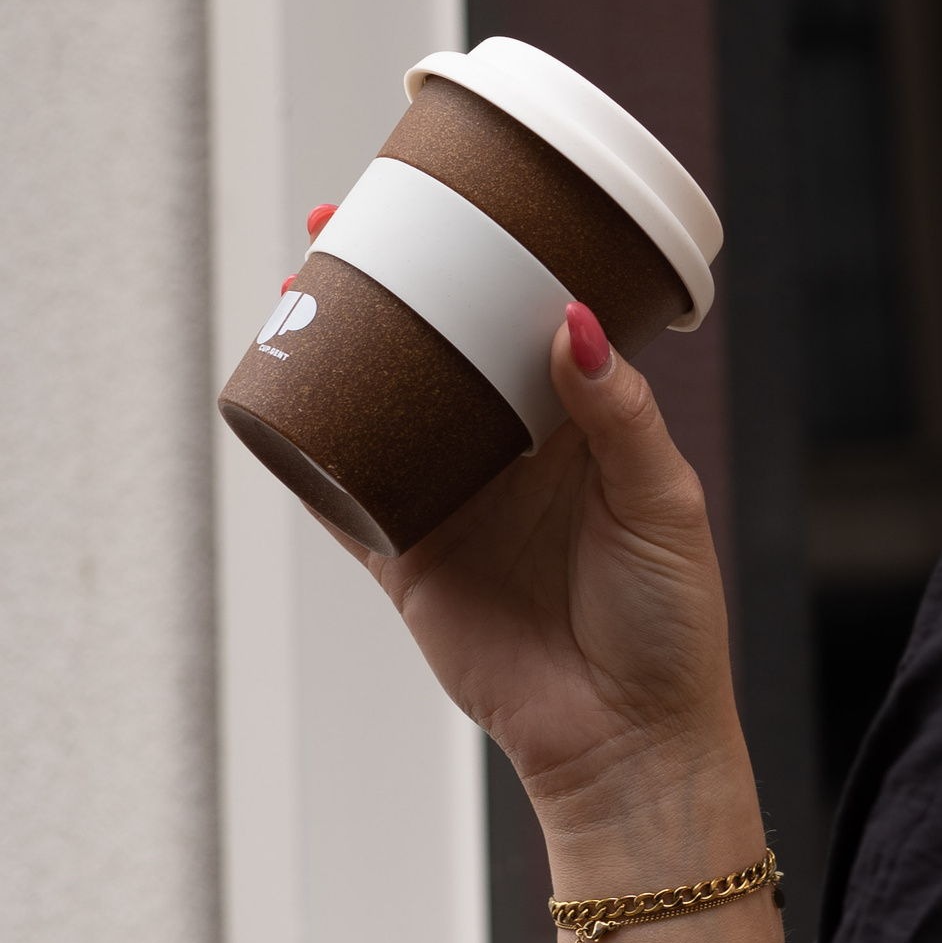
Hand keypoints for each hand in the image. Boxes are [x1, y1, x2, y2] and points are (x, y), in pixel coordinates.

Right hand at [302, 207, 780, 942]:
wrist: (629, 742)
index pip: (528, 320)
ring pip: (383, 404)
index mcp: (583, 424)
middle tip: (343, 220)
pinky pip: (342, 492)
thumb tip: (570, 319)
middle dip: (394, 283)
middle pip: (439, 346)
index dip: (493, 262)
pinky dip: (304, 445)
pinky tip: (269, 392)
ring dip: (340, 345)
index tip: (459, 201)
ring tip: (301, 281)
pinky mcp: (408, 559)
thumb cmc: (671, 623)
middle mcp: (514, 453)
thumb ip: (616, 413)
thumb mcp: (661, 501)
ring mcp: (455, 501)